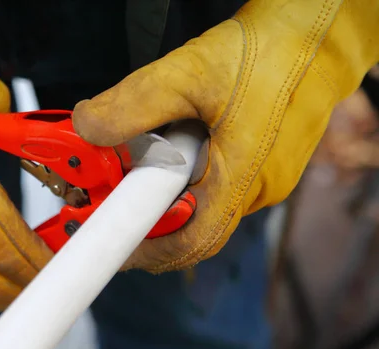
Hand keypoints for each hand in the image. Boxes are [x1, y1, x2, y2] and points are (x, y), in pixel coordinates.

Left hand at [72, 0, 378, 271]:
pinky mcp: (266, 162)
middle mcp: (259, 188)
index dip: (148, 252)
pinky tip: (177, 143)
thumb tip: (88, 128)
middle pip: (194, 226)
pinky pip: (221, 182)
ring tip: (141, 163)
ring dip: (170, 191)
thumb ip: (133, 104)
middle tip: (114, 198)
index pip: (191, 242)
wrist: (324, 32)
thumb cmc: (272, 51)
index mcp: (244, 178)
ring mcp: (266, 178)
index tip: (113, 246)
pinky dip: (190, 174)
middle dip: (151, 217)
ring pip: (207, 202)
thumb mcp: (188, 73)